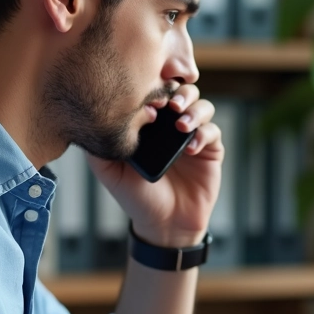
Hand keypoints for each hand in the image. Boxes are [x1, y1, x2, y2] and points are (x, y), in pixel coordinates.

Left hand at [87, 84, 222, 246]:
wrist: (163, 224)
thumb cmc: (136, 196)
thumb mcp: (109, 170)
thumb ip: (100, 145)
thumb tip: (102, 115)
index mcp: (150, 124)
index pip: (156, 93)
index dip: (155, 89)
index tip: (148, 101)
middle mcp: (172, 126)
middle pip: (183, 91)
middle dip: (179, 92)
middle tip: (170, 104)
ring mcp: (193, 136)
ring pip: (202, 106)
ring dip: (194, 110)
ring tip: (181, 125)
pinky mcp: (210, 151)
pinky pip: (213, 131)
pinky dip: (204, 134)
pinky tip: (191, 148)